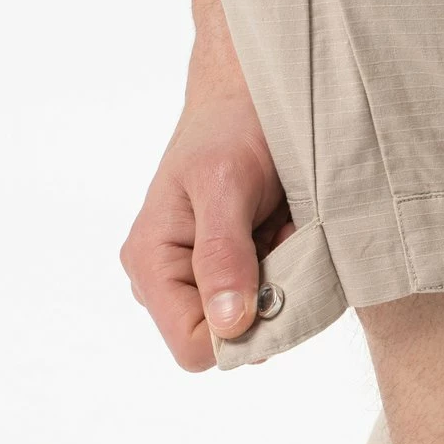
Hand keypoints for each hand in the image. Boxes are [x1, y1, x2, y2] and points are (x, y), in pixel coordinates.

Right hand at [120, 91, 290, 370]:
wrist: (252, 95)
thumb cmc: (231, 127)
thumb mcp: (225, 183)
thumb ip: (223, 254)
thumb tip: (226, 326)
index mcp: (151, 263)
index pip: (195, 348)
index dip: (239, 331)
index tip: (269, 279)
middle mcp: (169, 281)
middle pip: (229, 343)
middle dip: (265, 303)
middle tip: (277, 240)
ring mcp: (202, 281)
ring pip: (257, 325)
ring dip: (283, 285)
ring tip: (280, 229)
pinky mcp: (233, 274)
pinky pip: (274, 301)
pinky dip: (291, 272)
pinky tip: (285, 231)